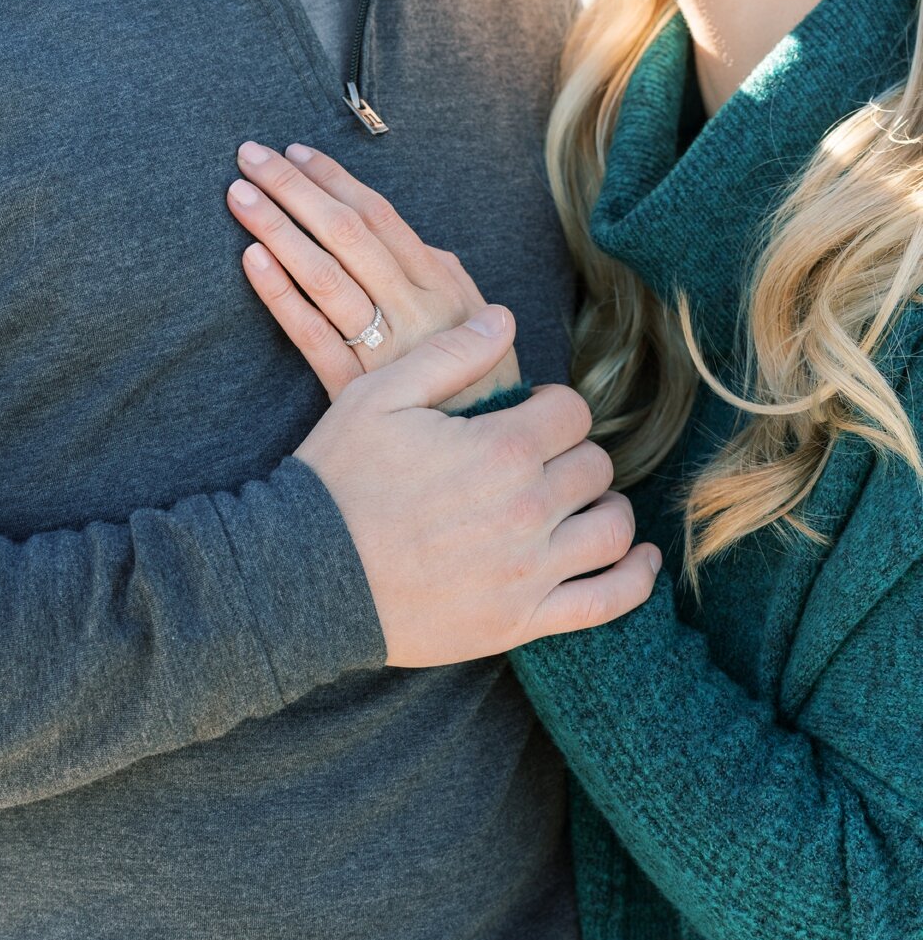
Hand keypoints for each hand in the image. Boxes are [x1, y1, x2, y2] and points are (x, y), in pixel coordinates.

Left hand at [227, 141, 521, 410]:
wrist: (484, 457)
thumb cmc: (478, 385)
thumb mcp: (478, 323)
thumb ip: (444, 277)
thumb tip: (412, 240)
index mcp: (442, 285)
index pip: (379, 216)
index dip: (333, 180)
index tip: (294, 151)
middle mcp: (415, 309)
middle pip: (345, 233)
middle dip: (294, 189)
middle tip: (249, 155)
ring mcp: (384, 349)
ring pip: (323, 275)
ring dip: (277, 229)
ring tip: (239, 195)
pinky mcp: (354, 388)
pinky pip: (310, 334)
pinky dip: (279, 294)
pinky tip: (250, 260)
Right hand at [292, 304, 661, 664]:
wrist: (303, 574)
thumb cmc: (336, 480)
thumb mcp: (376, 397)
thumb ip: (448, 356)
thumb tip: (505, 319)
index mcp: (500, 448)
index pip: (572, 412)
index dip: (551, 407)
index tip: (526, 417)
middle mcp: (528, 508)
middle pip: (594, 466)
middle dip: (570, 455)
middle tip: (536, 460)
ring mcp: (530, 570)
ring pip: (611, 528)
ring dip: (602, 507)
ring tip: (576, 503)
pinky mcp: (522, 619)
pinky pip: (607, 600)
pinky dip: (634, 578)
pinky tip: (637, 557)